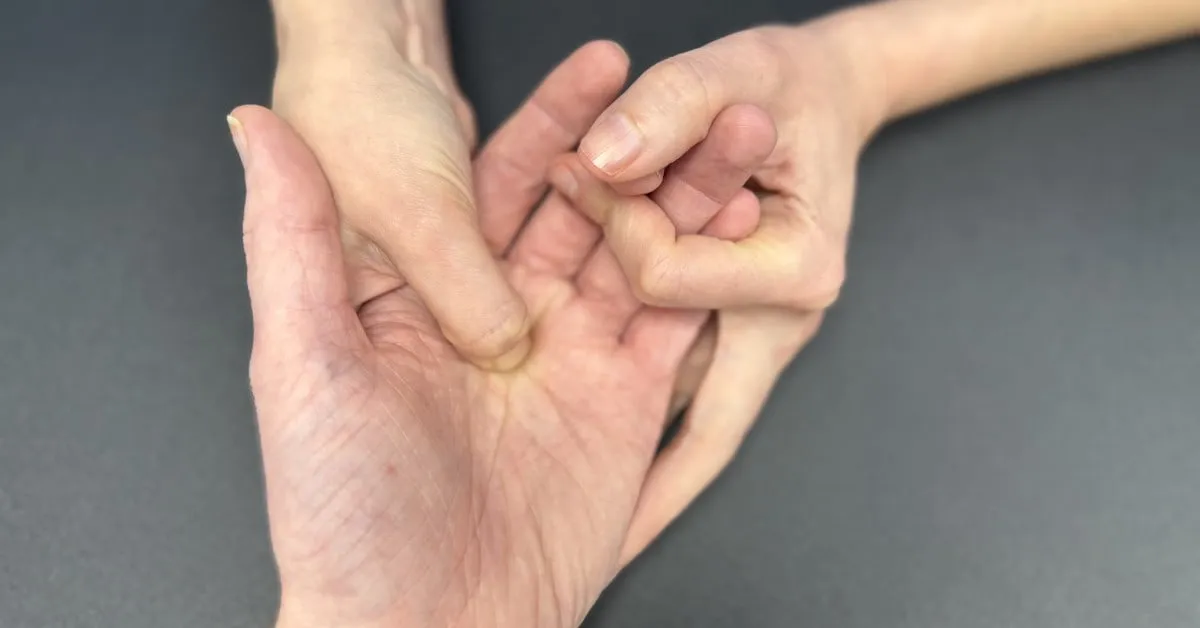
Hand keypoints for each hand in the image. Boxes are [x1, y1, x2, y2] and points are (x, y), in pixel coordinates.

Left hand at [233, 42, 756, 627]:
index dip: (554, 121)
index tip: (603, 64)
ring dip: (689, 196)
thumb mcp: (304, 362)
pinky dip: (708, 272)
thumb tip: (256, 127)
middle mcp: (506, 315)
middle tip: (701, 89)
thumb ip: (291, 238)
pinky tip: (739, 223)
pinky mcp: (626, 405)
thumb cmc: (344, 511)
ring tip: (739, 134)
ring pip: (640, 254)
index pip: (498, 184)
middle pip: (585, 210)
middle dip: (645, 149)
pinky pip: (674, 324)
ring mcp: (572, 358)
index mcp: (431, 294)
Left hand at [548, 19, 889, 561]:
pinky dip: (646, 436)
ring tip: (575, 518)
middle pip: (693, 409)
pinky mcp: (732, 337)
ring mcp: (758, 336)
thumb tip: (601, 157)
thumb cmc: (784, 86)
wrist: (815, 100)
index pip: (667, 278)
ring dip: (636, 454)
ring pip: (689, 422)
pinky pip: (686, 407)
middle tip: (575, 503)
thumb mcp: (732, 72)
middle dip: (634, 455)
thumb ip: (669, 106)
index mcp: (796, 267)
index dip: (614, 227)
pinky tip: (606, 483)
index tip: (583, 170)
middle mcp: (781, 319)